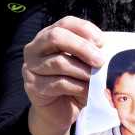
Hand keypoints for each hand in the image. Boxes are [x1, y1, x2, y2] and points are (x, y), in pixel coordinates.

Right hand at [22, 16, 104, 134]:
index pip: (65, 23)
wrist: (60, 112)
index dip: (84, 29)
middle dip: (82, 47)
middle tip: (100, 60)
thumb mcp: (84, 64)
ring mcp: (30, 67)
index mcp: (48, 36)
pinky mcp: (33, 86)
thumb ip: (90, 52)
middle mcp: (34, 48)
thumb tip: (105, 49)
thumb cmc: (74, 83)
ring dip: (82, 71)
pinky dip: (78, 86)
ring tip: (95, 79)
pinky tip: (87, 91)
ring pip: (59, 62)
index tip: (102, 42)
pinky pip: (59, 83)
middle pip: (56, 37)